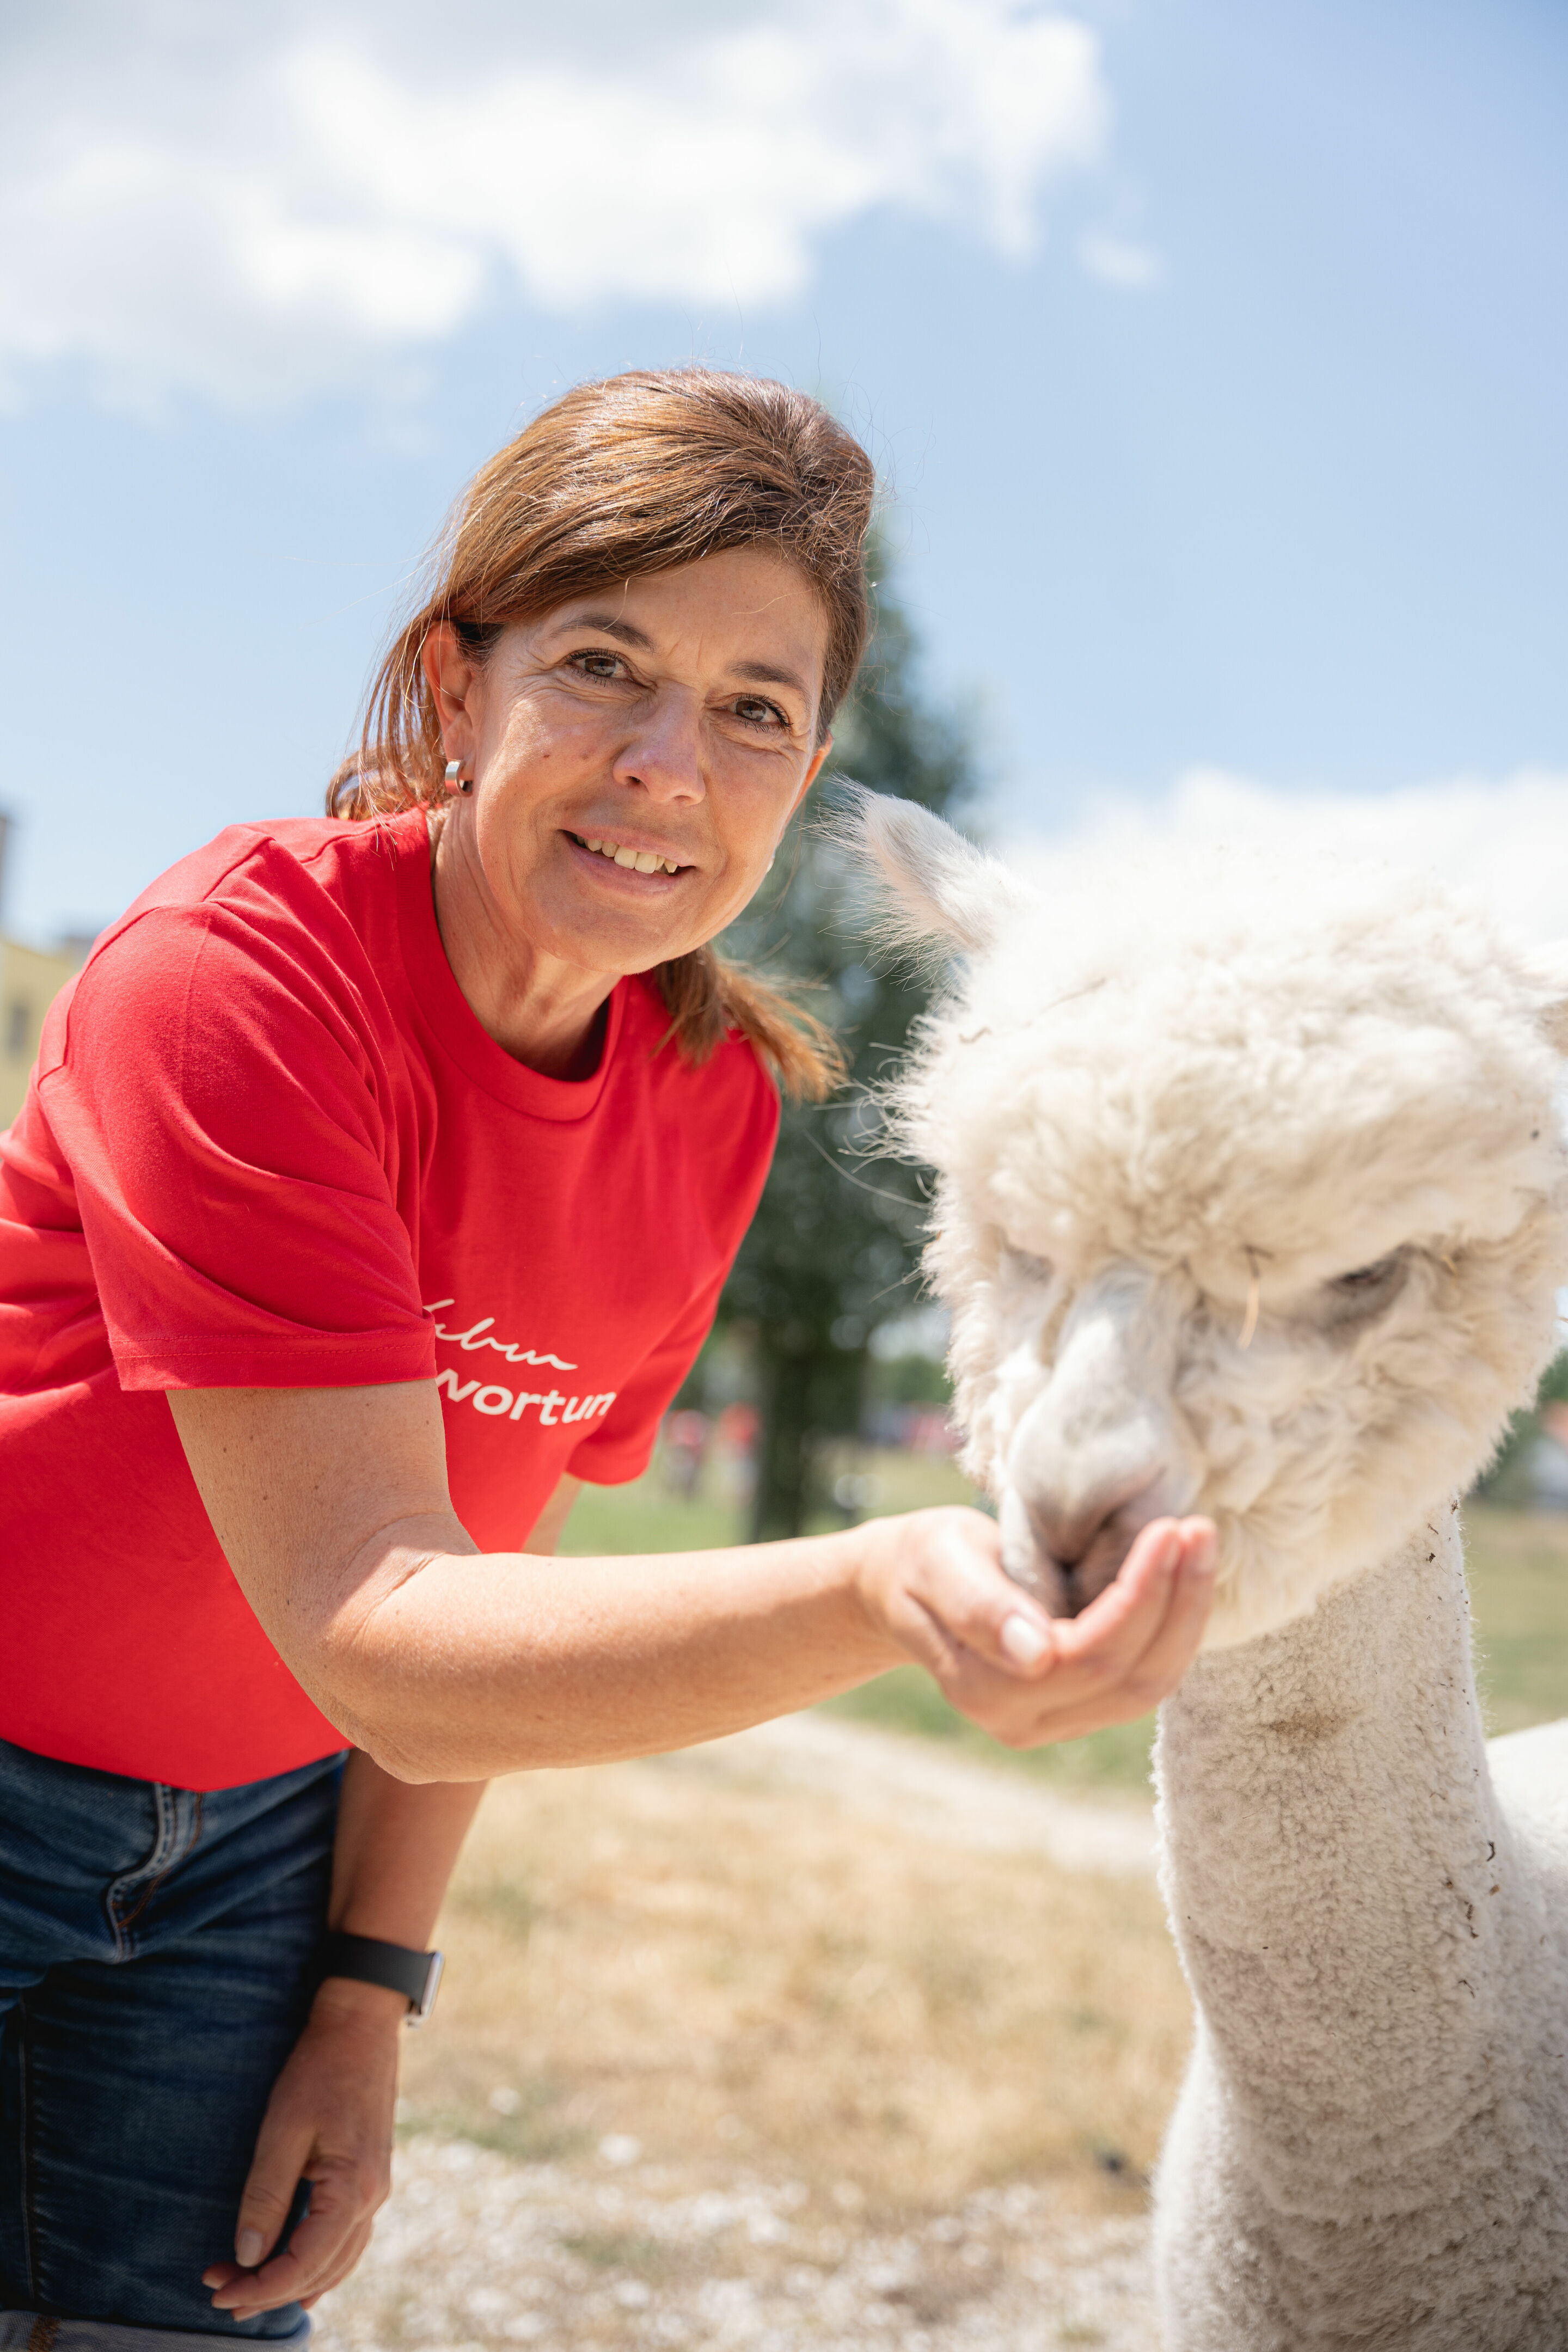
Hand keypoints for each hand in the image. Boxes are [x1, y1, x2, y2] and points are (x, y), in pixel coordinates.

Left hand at [202, 1979, 404, 2320]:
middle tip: (217, 2292)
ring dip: (294, 2282)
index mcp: (354, 2189)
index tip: (217, 2292)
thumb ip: (266, 2195)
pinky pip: (349, 2240)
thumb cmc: (320, 2069)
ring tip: (248, 2293)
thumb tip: (247, 2256)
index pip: (304, 2263)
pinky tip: (301, 2276)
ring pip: (339, 2261)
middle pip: (321, 2270)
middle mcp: (373, 2197)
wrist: (361, 2024)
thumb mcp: (283, 2129)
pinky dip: (321, 2265)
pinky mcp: (370, 2177)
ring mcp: (376, 2188)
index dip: (259, 2287)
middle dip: (269, 2290)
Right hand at [853, 1506, 1215, 1746]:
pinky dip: (1172, 1630)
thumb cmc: (920, 1560)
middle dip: (1178, 1603)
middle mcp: (1022, 1722)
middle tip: (1201, 1530)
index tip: (1169, 1529)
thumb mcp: (938, 1561)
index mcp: (985, 1688)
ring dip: (1186, 1617)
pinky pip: (1141, 1681)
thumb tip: (1035, 1656)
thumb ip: (979, 1606)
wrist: (903, 1587)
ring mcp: (1052, 1723)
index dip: (1140, 1597)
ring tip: (1203, 1546)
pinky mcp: (1075, 1710)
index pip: (1089, 1654)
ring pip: (1146, 1687)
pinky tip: (1185, 1579)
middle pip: (1130, 1678)